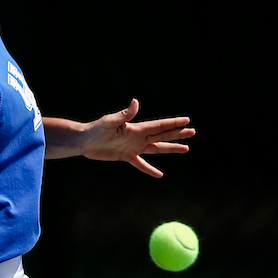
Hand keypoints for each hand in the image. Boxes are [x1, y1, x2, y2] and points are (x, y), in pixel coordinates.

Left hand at [81, 98, 195, 177]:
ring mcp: (134, 147)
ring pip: (157, 148)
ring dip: (171, 148)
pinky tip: (160, 175)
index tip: (187, 120)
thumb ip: (125, 114)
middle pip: (162, 135)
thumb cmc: (96, 129)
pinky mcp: (126, 156)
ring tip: (186, 149)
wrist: (85, 141)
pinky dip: (150, 170)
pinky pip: (141, 164)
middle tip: (192, 131)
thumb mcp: (111, 122)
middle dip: (178, 133)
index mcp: (137, 128)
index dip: (173, 124)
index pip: (159, 126)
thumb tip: (136, 102)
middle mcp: (138, 137)